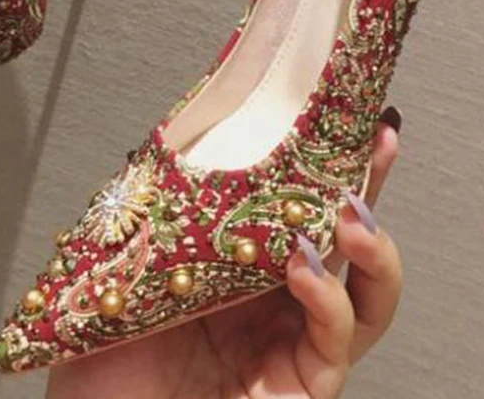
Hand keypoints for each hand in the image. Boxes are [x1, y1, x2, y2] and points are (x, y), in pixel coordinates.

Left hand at [46, 111, 401, 398]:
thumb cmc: (103, 350)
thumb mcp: (129, 256)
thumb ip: (162, 203)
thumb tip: (183, 129)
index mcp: (243, 260)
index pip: (299, 202)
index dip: (328, 159)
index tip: (344, 113)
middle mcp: (275, 296)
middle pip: (346, 236)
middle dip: (371, 185)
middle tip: (380, 141)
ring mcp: (290, 340)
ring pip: (368, 294)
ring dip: (373, 247)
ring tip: (351, 214)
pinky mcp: (299, 386)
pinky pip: (333, 342)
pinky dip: (329, 299)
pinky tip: (307, 267)